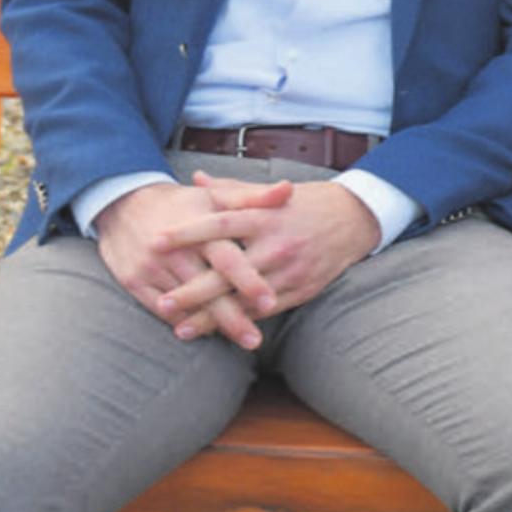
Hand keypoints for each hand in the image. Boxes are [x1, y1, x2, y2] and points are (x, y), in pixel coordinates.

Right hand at [94, 179, 289, 347]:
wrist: (124, 204)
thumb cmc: (183, 203)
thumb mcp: (215, 196)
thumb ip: (254, 196)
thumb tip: (288, 189)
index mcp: (200, 229)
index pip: (226, 259)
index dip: (248, 281)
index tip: (271, 302)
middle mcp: (175, 252)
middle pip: (207, 290)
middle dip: (232, 317)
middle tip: (256, 340)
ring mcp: (151, 269)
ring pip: (185, 306)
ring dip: (211, 325)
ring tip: (238, 341)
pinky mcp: (134, 282)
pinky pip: (162, 311)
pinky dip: (185, 322)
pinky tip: (206, 333)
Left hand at [156, 173, 379, 327]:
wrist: (355, 220)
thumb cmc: (307, 203)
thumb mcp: (273, 193)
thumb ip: (232, 191)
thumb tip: (197, 181)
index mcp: (266, 216)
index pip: (220, 224)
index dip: (187, 233)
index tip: (156, 241)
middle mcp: (277, 244)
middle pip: (228, 271)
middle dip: (193, 290)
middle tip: (160, 302)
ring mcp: (289, 270)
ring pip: (244, 299)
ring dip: (211, 316)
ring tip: (180, 329)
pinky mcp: (301, 290)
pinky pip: (265, 310)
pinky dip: (239, 321)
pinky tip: (216, 331)